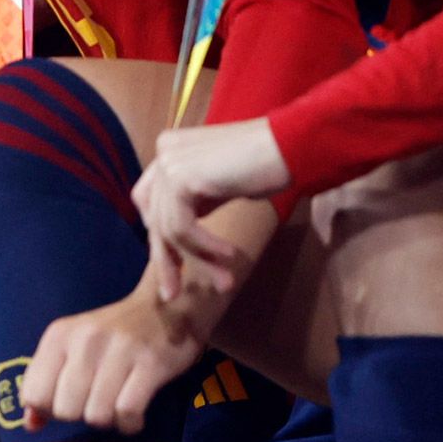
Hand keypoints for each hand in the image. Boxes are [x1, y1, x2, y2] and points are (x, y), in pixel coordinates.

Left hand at [20, 276, 228, 432]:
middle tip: (93, 405)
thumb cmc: (111, 335)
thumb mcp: (71, 348)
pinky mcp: (151, 363)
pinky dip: (129, 424)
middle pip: (65, 409)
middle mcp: (84, 340)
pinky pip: (128, 412)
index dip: (46, 410)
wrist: (164, 309)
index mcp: (58, 335)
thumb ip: (46, 382)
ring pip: (96, 414)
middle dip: (79, 416)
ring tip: (114, 410)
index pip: (33, 392)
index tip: (64, 404)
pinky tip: (132, 417)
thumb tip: (30, 424)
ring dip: (107, 422)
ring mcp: (119, 351)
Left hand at [132, 117, 285, 299]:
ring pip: (169, 229)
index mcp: (169, 151)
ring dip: (198, 261)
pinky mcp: (182, 178)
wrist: (291, 147)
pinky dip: (204, 248)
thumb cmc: (266, 167)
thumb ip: (195, 201)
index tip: (177, 265)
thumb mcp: (220, 186)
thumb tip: (178, 236)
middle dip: (166, 259)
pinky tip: (229, 257)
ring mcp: (169, 164)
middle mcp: (163, 154)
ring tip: (224, 281)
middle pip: (153, 217)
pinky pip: (182, 228)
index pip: (151, 202)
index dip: (161, 236)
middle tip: (173, 294)